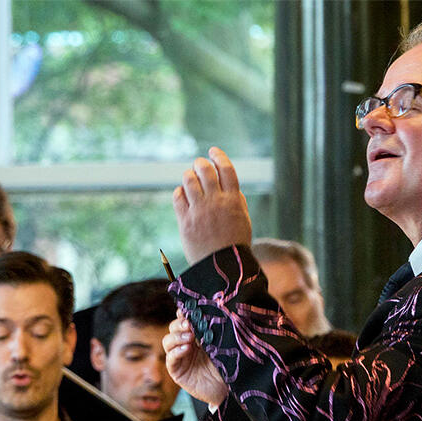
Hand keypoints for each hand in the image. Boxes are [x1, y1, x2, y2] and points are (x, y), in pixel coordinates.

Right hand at [162, 312, 227, 405]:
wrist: (228, 389)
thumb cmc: (226, 366)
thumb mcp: (220, 345)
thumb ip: (211, 332)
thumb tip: (206, 314)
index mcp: (196, 335)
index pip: (184, 320)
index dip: (183, 313)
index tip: (188, 310)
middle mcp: (185, 344)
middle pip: (173, 328)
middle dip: (180, 324)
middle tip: (190, 324)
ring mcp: (179, 357)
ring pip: (168, 341)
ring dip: (177, 337)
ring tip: (189, 338)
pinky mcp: (176, 371)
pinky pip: (170, 358)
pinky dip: (176, 352)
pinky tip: (186, 349)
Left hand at [173, 146, 251, 263]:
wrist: (222, 269)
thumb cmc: (235, 245)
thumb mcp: (244, 220)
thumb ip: (237, 201)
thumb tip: (228, 185)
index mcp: (234, 200)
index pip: (226, 169)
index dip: (219, 156)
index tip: (212, 151)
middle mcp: (217, 202)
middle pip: (206, 171)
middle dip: (200, 163)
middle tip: (198, 165)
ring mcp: (200, 211)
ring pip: (189, 180)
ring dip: (188, 175)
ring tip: (189, 177)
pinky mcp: (186, 221)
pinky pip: (178, 197)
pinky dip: (179, 192)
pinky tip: (182, 194)